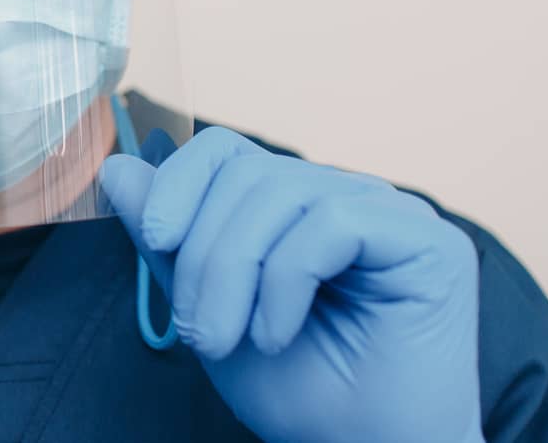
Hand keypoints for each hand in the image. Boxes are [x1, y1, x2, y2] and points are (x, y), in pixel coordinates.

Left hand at [101, 127, 481, 442]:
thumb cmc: (304, 396)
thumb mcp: (213, 311)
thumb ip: (171, 244)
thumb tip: (117, 168)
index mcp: (300, 206)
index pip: (228, 151)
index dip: (180, 180)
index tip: (154, 238)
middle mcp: (350, 196)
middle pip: (249, 171)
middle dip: (205, 250)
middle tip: (199, 332)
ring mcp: (393, 212)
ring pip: (284, 192)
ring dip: (236, 271)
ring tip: (231, 342)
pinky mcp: (430, 240)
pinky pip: (332, 222)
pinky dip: (286, 281)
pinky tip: (277, 334)